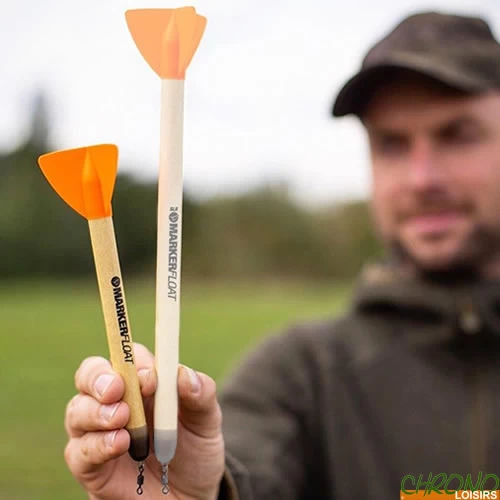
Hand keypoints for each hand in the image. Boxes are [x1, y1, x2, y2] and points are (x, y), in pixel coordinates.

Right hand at [64, 343, 224, 499]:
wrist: (191, 496)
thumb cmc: (195, 450)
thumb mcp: (207, 421)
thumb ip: (200, 394)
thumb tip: (184, 373)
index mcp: (143, 383)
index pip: (127, 357)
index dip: (135, 362)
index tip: (151, 378)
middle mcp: (116, 401)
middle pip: (90, 374)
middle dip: (98, 377)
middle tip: (116, 389)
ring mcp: (99, 432)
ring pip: (77, 410)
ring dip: (96, 411)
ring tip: (122, 419)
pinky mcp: (90, 466)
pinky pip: (78, 451)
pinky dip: (97, 445)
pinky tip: (119, 444)